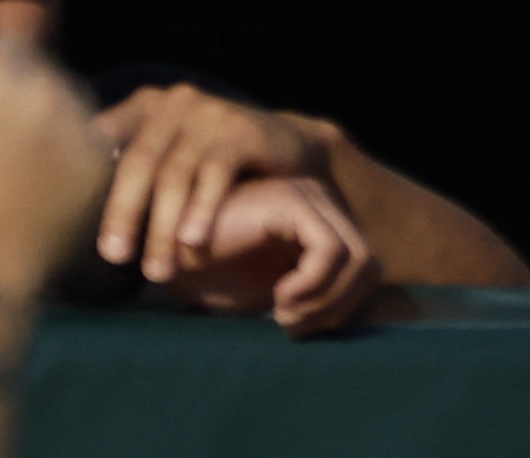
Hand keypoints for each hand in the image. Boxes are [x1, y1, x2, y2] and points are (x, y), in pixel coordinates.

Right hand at [0, 31, 109, 297]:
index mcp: (0, 73)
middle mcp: (51, 87)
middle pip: (34, 68)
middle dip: (13, 86)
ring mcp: (84, 121)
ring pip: (65, 98)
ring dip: (45, 112)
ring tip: (15, 154)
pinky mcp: (104, 156)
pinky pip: (88, 135)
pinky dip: (69, 146)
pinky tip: (41, 173)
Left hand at [94, 84, 329, 283]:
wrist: (290, 149)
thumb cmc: (212, 166)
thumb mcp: (168, 160)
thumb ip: (129, 173)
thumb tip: (61, 220)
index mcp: (145, 107)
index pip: (105, 145)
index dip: (88, 186)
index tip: (71, 230)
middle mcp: (175, 103)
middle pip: (139, 162)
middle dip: (123, 213)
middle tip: (115, 257)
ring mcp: (211, 113)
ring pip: (176, 174)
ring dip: (163, 226)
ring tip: (157, 270)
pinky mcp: (244, 130)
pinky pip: (216, 174)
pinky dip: (202, 209)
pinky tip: (193, 241)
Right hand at [157, 174, 375, 334]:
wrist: (159, 253)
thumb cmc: (211, 276)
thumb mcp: (269, 294)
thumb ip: (312, 300)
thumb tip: (362, 323)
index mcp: (323, 225)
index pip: (367, 270)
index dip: (343, 309)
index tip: (302, 330)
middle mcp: (323, 207)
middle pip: (369, 265)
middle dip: (337, 309)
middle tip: (292, 327)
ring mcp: (310, 198)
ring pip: (358, 258)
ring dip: (324, 301)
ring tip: (283, 316)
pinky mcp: (292, 202)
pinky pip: (330, 251)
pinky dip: (312, 285)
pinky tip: (279, 299)